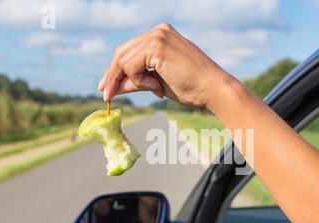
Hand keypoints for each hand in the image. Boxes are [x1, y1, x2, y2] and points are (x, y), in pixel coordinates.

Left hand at [98, 22, 234, 107]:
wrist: (212, 89)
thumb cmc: (190, 87)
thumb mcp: (157, 83)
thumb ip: (136, 81)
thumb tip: (114, 86)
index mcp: (160, 36)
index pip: (128, 51)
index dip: (114, 70)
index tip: (106, 87)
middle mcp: (158, 31)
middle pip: (121, 52)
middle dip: (112, 76)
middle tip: (107, 95)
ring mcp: (157, 36)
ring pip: (124, 61)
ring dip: (134, 81)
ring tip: (155, 89)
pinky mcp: (157, 46)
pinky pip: (131, 66)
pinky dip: (139, 80)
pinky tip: (157, 86)